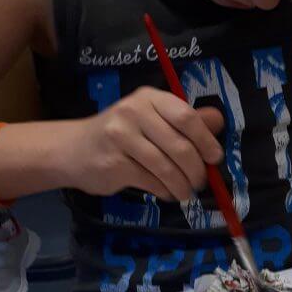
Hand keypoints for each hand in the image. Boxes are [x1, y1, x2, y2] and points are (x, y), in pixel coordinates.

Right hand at [64, 88, 225, 200]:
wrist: (72, 149)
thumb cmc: (121, 134)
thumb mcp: (152, 119)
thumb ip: (184, 120)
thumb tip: (218, 121)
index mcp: (149, 98)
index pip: (186, 117)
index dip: (206, 140)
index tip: (215, 158)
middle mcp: (134, 112)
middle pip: (180, 147)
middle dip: (197, 170)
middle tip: (200, 182)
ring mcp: (121, 137)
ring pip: (167, 168)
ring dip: (183, 186)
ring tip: (185, 192)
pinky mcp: (114, 164)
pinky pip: (151, 182)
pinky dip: (165, 192)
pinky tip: (167, 193)